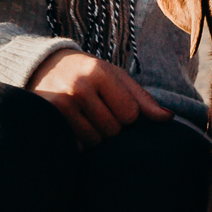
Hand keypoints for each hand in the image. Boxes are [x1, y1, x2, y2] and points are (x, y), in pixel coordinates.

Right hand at [33, 50, 171, 146]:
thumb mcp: (116, 78)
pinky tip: (71, 125)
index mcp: (100, 72)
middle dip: (109, 126)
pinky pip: (75, 145)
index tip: (114, 104)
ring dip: (94, 135)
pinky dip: (77, 141)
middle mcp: (79, 87)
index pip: (130, 115)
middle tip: (96, 110)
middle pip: (113, 130)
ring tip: (84, 116)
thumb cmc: (89, 73)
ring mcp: (61, 103)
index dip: (126, 115)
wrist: (43, 66)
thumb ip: (142, 99)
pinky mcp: (48, 118)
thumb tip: (168, 118)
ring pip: (94, 141)